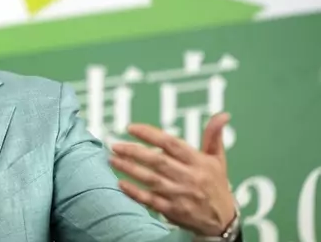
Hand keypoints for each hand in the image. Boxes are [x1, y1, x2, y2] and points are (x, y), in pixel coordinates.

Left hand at [109, 112, 235, 235]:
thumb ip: (214, 135)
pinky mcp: (172, 210)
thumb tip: (223, 114)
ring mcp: (180, 195)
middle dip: (134, 151)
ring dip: (129, 169)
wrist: (222, 221)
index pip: (171, 143)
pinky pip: (150, 200)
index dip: (150, 134)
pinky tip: (120, 184)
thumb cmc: (216, 185)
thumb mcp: (218, 159)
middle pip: (158, 161)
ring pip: (151, 179)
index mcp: (198, 161)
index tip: (131, 127)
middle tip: (115, 145)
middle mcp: (189, 177)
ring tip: (112, 160)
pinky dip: (134, 192)